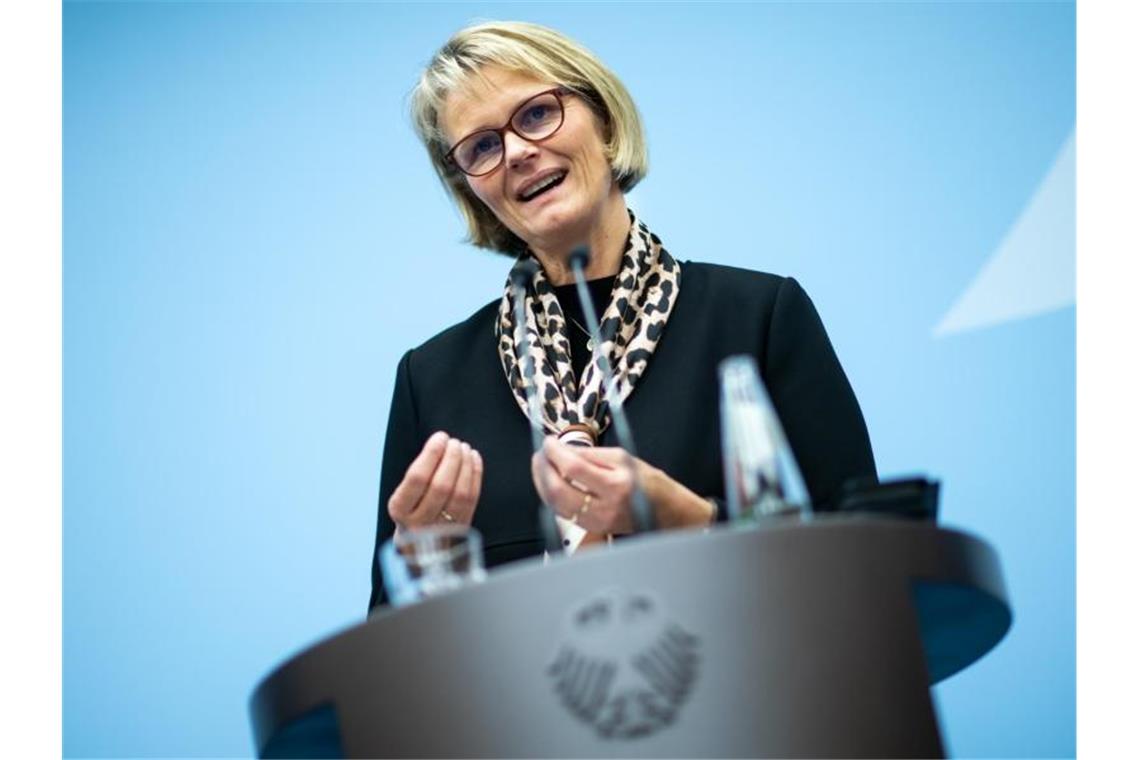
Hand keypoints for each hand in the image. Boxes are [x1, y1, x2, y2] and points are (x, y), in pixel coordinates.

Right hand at [388, 431, 482, 531]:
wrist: (419, 548)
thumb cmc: (411, 512)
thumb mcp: (403, 496)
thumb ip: (418, 474)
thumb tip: (440, 444)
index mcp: (400, 509)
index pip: (417, 478)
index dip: (431, 454)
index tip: (439, 437)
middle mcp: (419, 522)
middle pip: (441, 485)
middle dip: (451, 458)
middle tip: (454, 442)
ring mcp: (442, 528)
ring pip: (459, 493)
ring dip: (465, 465)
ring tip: (464, 447)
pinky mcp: (460, 528)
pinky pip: (472, 500)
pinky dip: (475, 475)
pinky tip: (473, 459)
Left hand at [530, 437, 713, 534]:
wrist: (664, 511)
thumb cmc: (647, 482)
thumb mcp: (622, 457)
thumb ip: (590, 454)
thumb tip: (560, 449)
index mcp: (616, 485)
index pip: (574, 467)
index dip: (555, 452)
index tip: (548, 442)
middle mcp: (604, 507)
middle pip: (558, 489)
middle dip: (542, 468)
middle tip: (540, 453)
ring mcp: (596, 521)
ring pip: (555, 504)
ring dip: (542, 482)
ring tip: (540, 465)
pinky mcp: (591, 528)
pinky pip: (562, 511)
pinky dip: (550, 495)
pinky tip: (549, 482)